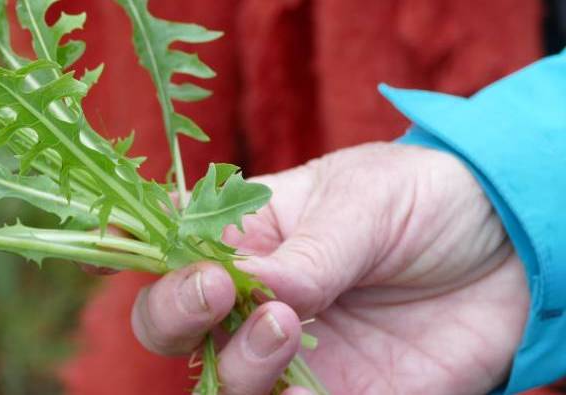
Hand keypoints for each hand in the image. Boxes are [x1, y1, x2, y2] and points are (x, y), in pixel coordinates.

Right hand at [131, 143, 528, 393]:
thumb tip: (259, 290)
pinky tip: (305, 383)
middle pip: (170, 322)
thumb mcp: (363, 202)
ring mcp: (285, 353)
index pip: (166, 244)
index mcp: (244, 235)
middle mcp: (249, 298)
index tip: (108, 243)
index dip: (124, 247)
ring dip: (233, 357)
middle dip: (174, 310)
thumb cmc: (423, 200)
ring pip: (216, 378)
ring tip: (285, 319)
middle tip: (217, 287)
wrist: (510, 252)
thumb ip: (309, 250)